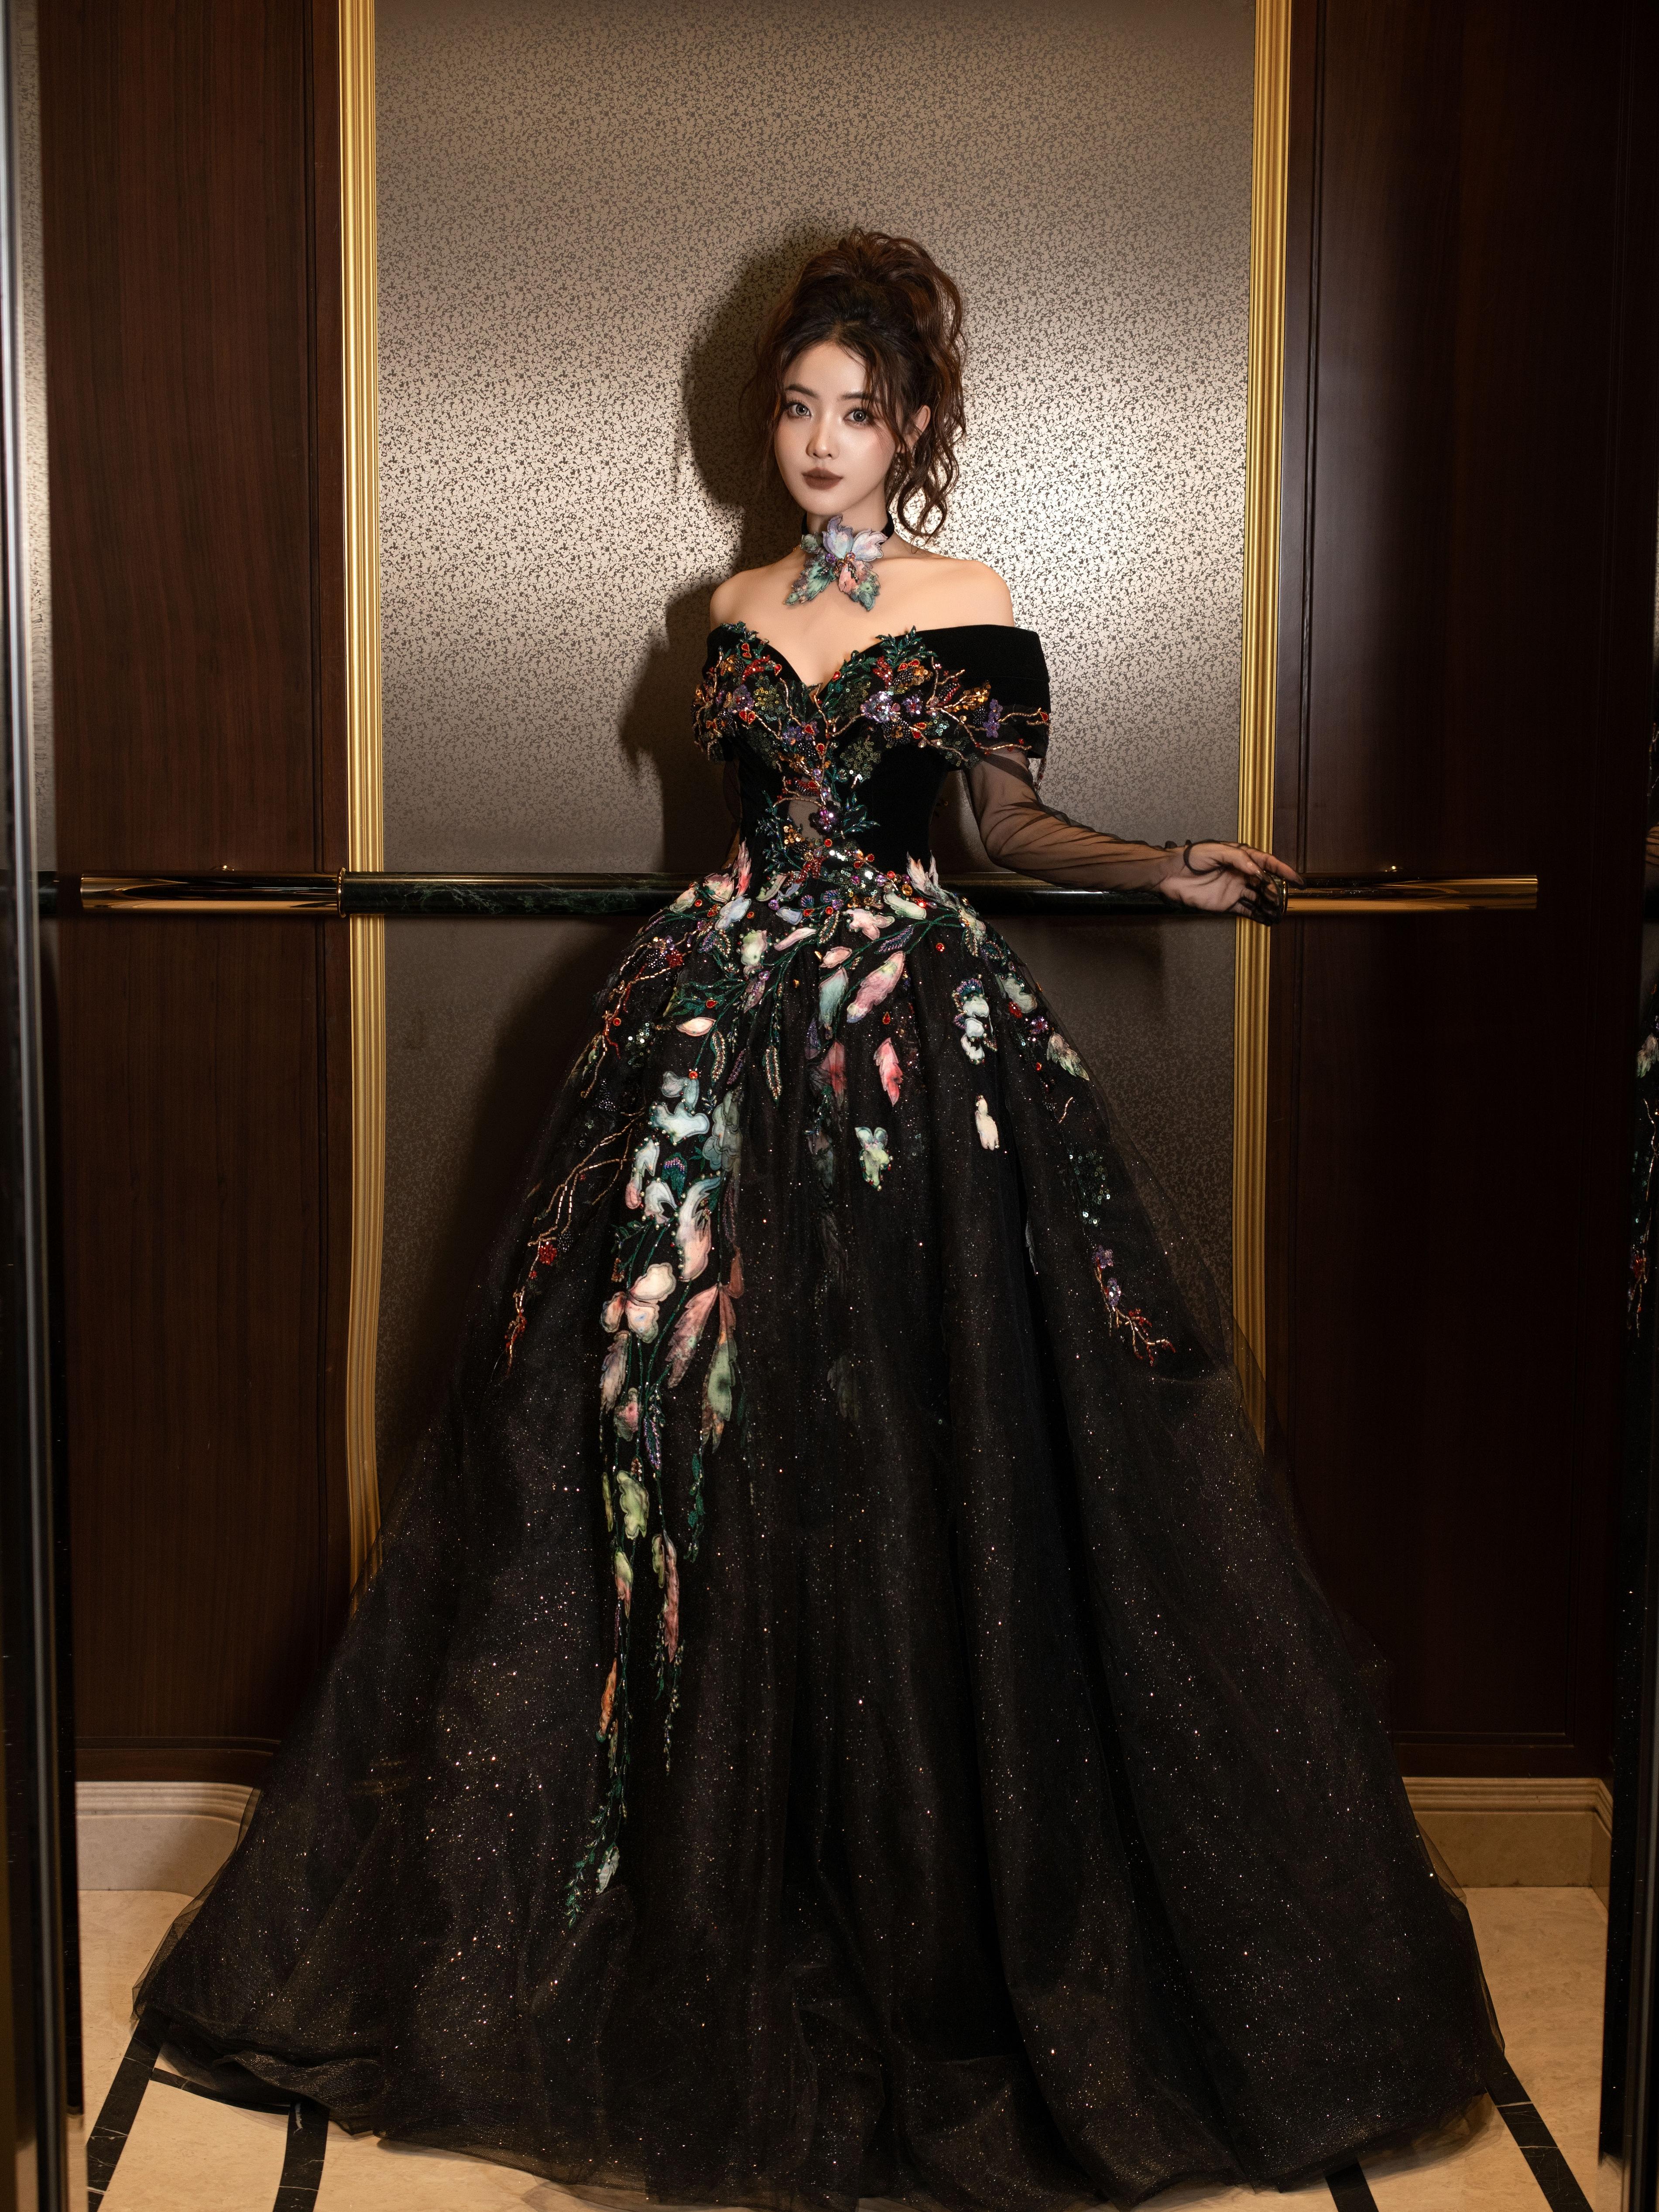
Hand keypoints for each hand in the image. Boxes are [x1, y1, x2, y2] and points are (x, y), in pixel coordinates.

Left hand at [1162, 841, 1301, 921]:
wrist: (1171, 873)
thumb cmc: (1191, 857)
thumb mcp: (1217, 850)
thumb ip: (1239, 859)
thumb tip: (1258, 871)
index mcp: (1242, 858)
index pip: (1268, 864)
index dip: (1284, 871)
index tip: (1297, 880)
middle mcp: (1241, 874)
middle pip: (1266, 883)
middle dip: (1277, 892)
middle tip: (1284, 900)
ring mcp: (1235, 889)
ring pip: (1259, 898)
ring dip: (1270, 905)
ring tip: (1280, 912)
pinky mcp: (1227, 903)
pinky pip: (1247, 910)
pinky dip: (1258, 915)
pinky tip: (1268, 920)